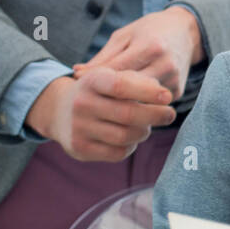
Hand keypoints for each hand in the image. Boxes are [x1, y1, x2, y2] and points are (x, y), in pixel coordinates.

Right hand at [24, 67, 175, 161]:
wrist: (59, 110)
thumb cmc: (99, 91)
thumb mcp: (111, 76)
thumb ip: (137, 81)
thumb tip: (164, 95)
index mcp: (92, 81)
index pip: (122, 85)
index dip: (148, 91)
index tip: (168, 96)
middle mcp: (81, 104)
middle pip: (128, 114)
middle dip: (156, 115)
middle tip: (170, 114)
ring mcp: (78, 128)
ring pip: (126, 136)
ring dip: (144, 132)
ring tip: (148, 125)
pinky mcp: (80, 149)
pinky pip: (118, 152)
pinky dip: (132, 146)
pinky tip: (132, 138)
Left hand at [72, 6, 201, 100]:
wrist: (186, 32)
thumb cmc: (150, 31)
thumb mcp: (125, 36)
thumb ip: (103, 57)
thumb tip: (77, 73)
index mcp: (150, 46)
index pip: (117, 70)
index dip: (94, 78)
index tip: (78, 83)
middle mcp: (165, 64)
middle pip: (129, 90)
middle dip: (106, 95)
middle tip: (88, 100)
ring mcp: (173, 79)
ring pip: (140, 101)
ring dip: (121, 104)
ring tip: (103, 104)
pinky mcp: (178, 91)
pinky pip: (151, 104)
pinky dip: (137, 104)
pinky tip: (125, 102)